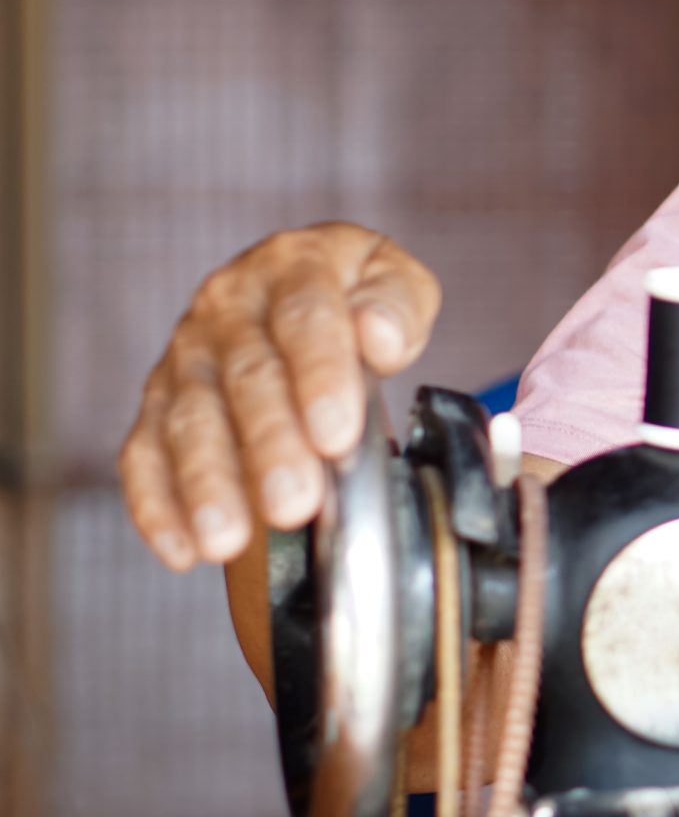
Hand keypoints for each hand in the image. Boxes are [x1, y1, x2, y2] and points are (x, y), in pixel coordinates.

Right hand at [120, 223, 440, 569]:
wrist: (297, 288)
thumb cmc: (355, 296)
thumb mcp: (392, 278)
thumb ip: (396, 303)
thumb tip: (379, 335)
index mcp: (292, 266)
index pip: (304, 318)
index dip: (320, 376)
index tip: (339, 435)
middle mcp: (228, 308)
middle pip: (246, 379)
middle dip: (269, 446)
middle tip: (294, 503)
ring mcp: (186, 356)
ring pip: (189, 420)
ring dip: (207, 484)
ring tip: (227, 541)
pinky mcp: (158, 402)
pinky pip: (144, 452)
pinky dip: (158, 503)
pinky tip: (183, 549)